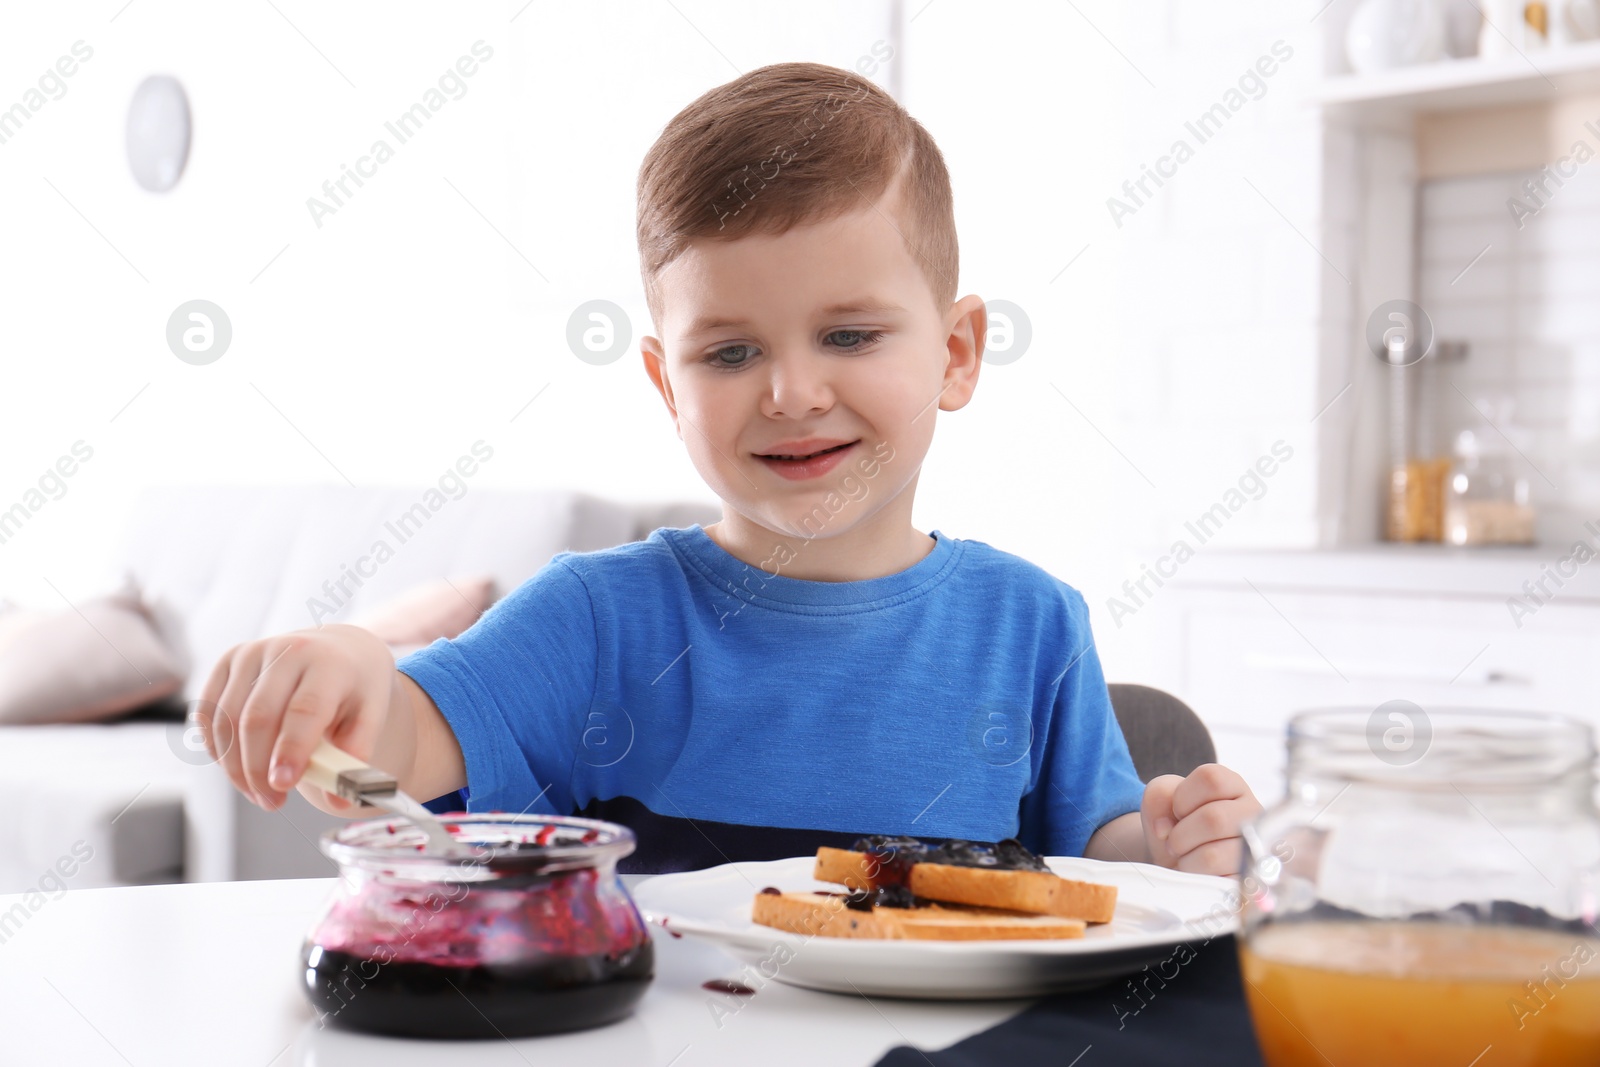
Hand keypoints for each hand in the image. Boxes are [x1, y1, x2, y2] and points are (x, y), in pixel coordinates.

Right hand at [197, 624, 398, 814]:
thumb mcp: (370, 716)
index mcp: (329, 664)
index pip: (303, 710)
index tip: (283, 786)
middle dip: (258, 770)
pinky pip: (208, 713)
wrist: (339, 650)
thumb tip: (339, 800)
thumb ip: (355, 756)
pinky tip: (238, 768)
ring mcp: (252, 652)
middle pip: (257, 718)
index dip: (290, 750)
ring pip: (226, 720)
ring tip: (259, 794)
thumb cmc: (354, 689)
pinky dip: (217, 748)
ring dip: (235, 767)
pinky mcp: (228, 661)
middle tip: (272, 802)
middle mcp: (287, 651)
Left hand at [1140, 763, 1260, 875]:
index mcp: (1233, 786)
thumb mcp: (1161, 799)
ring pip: (1213, 855)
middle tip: (1176, 842)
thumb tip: (1164, 827)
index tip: (1177, 811)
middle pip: (1214, 819)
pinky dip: (1197, 878)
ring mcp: (1257, 850)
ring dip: (1186, 859)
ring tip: (1187, 857)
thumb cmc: (1173, 825)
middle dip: (1180, 835)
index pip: (1211, 779)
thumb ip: (1158, 795)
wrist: (1176, 862)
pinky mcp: (1250, 882)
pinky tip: (1199, 873)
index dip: (1182, 798)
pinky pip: (1217, 882)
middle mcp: (1253, 814)